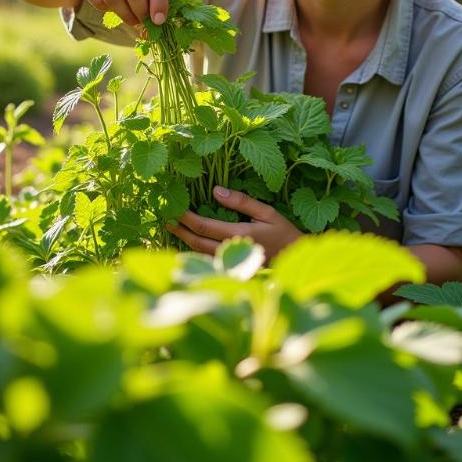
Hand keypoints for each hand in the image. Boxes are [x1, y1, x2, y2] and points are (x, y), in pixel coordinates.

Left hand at [167, 185, 302, 259]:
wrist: (296, 260)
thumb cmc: (285, 234)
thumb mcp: (268, 212)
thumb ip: (242, 201)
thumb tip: (216, 190)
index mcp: (239, 234)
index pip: (204, 226)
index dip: (186, 218)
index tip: (174, 209)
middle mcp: (231, 252)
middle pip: (196, 243)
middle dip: (180, 231)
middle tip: (165, 220)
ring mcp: (232, 264)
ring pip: (200, 255)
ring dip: (185, 242)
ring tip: (173, 230)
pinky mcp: (234, 270)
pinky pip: (209, 261)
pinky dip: (196, 253)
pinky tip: (190, 244)